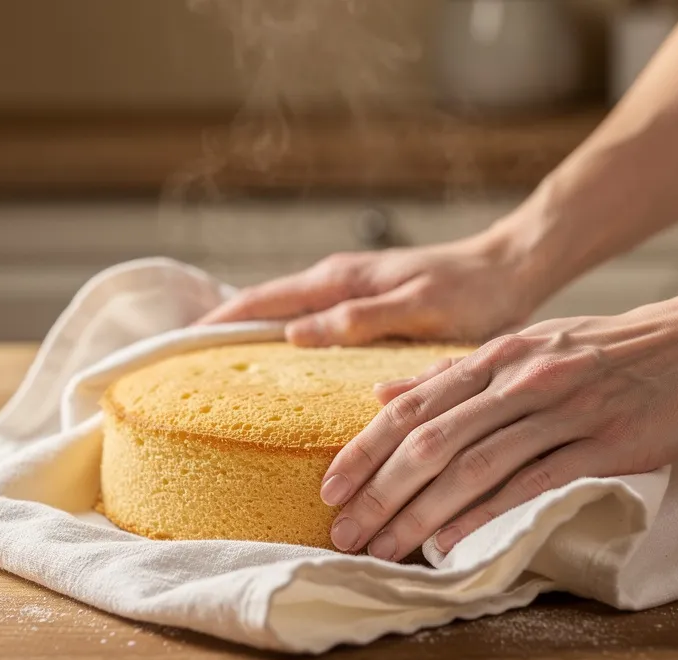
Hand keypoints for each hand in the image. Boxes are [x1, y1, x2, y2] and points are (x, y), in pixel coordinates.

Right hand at [194, 228, 536, 345]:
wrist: (507, 270)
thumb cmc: (470, 292)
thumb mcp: (418, 309)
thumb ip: (359, 318)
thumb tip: (293, 334)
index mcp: (338, 281)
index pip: (258, 300)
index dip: (212, 323)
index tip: (170, 348)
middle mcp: (333, 281)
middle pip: (257, 305)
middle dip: (213, 330)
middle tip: (171, 367)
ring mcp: (344, 291)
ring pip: (278, 312)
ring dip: (242, 334)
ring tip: (207, 370)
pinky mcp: (359, 304)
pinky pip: (304, 320)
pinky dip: (276, 336)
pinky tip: (272, 364)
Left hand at [320, 294, 677, 560]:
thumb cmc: (614, 349)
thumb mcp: (529, 347)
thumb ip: (456, 374)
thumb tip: (385, 392)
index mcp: (497, 356)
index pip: (411, 407)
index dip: (364, 451)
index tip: (329, 490)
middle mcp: (519, 379)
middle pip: (429, 441)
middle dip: (378, 493)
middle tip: (341, 535)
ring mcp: (561, 409)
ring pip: (471, 466)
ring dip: (418, 514)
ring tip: (381, 550)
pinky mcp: (604, 441)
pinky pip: (530, 482)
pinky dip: (483, 514)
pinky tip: (450, 542)